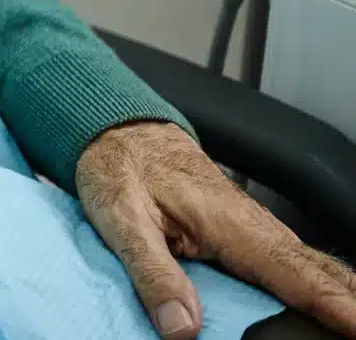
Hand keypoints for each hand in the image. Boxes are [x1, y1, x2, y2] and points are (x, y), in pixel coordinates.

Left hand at [77, 120, 355, 337]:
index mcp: (233, 225)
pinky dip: (319, 288)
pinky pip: (293, 267)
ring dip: (340, 297)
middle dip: (351, 303)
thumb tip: (182, 327)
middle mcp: (255, 228)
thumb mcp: (121, 218)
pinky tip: (329, 307)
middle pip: (320, 273)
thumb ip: (153, 271)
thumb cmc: (120, 167)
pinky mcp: (246, 237)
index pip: (298, 273)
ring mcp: (255, 232)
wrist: (119, 130)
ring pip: (312, 269)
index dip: (337, 305)